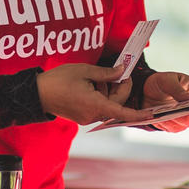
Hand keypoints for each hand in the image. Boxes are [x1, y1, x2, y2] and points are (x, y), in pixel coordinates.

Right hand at [36, 63, 150, 125]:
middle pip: (116, 105)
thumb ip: (106, 73)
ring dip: (109, 91)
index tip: (151, 114)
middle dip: (121, 88)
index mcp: (95, 105)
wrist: (37, 93)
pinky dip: (100, 95)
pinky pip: (98, 106)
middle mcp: (92, 115)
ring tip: (99, 75)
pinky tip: (93, 83)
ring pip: (107, 105)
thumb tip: (122, 71)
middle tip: (120, 71)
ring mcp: (86, 117)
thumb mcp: (84, 71)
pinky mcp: (82, 116)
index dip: (137, 113)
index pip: (122, 112)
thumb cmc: (59, 80)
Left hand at [135, 72, 188, 132]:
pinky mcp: (176, 124)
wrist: (142, 93)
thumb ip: (177, 89)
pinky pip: (177, 128)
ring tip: (180, 114)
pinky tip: (164, 118)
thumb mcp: (167, 80)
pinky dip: (171, 123)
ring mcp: (187, 114)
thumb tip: (187, 99)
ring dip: (186, 118)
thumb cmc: (160, 82)